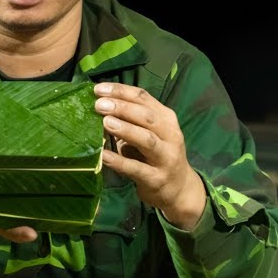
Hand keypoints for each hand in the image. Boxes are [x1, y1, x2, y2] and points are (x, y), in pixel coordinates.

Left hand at [93, 82, 206, 229]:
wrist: (179, 188)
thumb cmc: (158, 155)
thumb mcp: (152, 132)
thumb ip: (132, 119)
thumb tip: (100, 105)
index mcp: (166, 118)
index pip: (143, 98)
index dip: (121, 91)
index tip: (98, 89)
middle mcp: (170, 135)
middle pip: (146, 116)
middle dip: (122, 108)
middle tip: (99, 105)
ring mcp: (165, 157)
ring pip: (146, 140)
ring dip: (125, 130)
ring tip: (105, 123)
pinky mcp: (157, 179)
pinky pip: (136, 168)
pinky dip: (119, 161)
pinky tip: (104, 155)